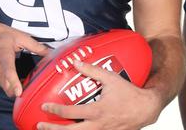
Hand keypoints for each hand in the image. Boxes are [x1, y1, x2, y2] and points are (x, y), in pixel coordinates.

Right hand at [0, 15, 49, 96]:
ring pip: (3, 87)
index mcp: (3, 54)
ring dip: (13, 87)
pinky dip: (6, 83)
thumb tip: (50, 53)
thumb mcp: (19, 36)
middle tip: (30, 87)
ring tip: (23, 80)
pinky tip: (12, 77)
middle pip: (6, 85)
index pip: (8, 70)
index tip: (19, 92)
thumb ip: (35, 46)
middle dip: (18, 90)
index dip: (14, 82)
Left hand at [37, 60, 163, 129]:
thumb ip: (92, 70)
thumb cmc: (129, 93)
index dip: (56, 109)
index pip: (71, 113)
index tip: (44, 106)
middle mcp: (97, 125)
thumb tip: (76, 62)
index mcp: (97, 111)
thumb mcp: (111, 78)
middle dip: (53, 129)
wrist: (146, 109)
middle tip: (40, 125)